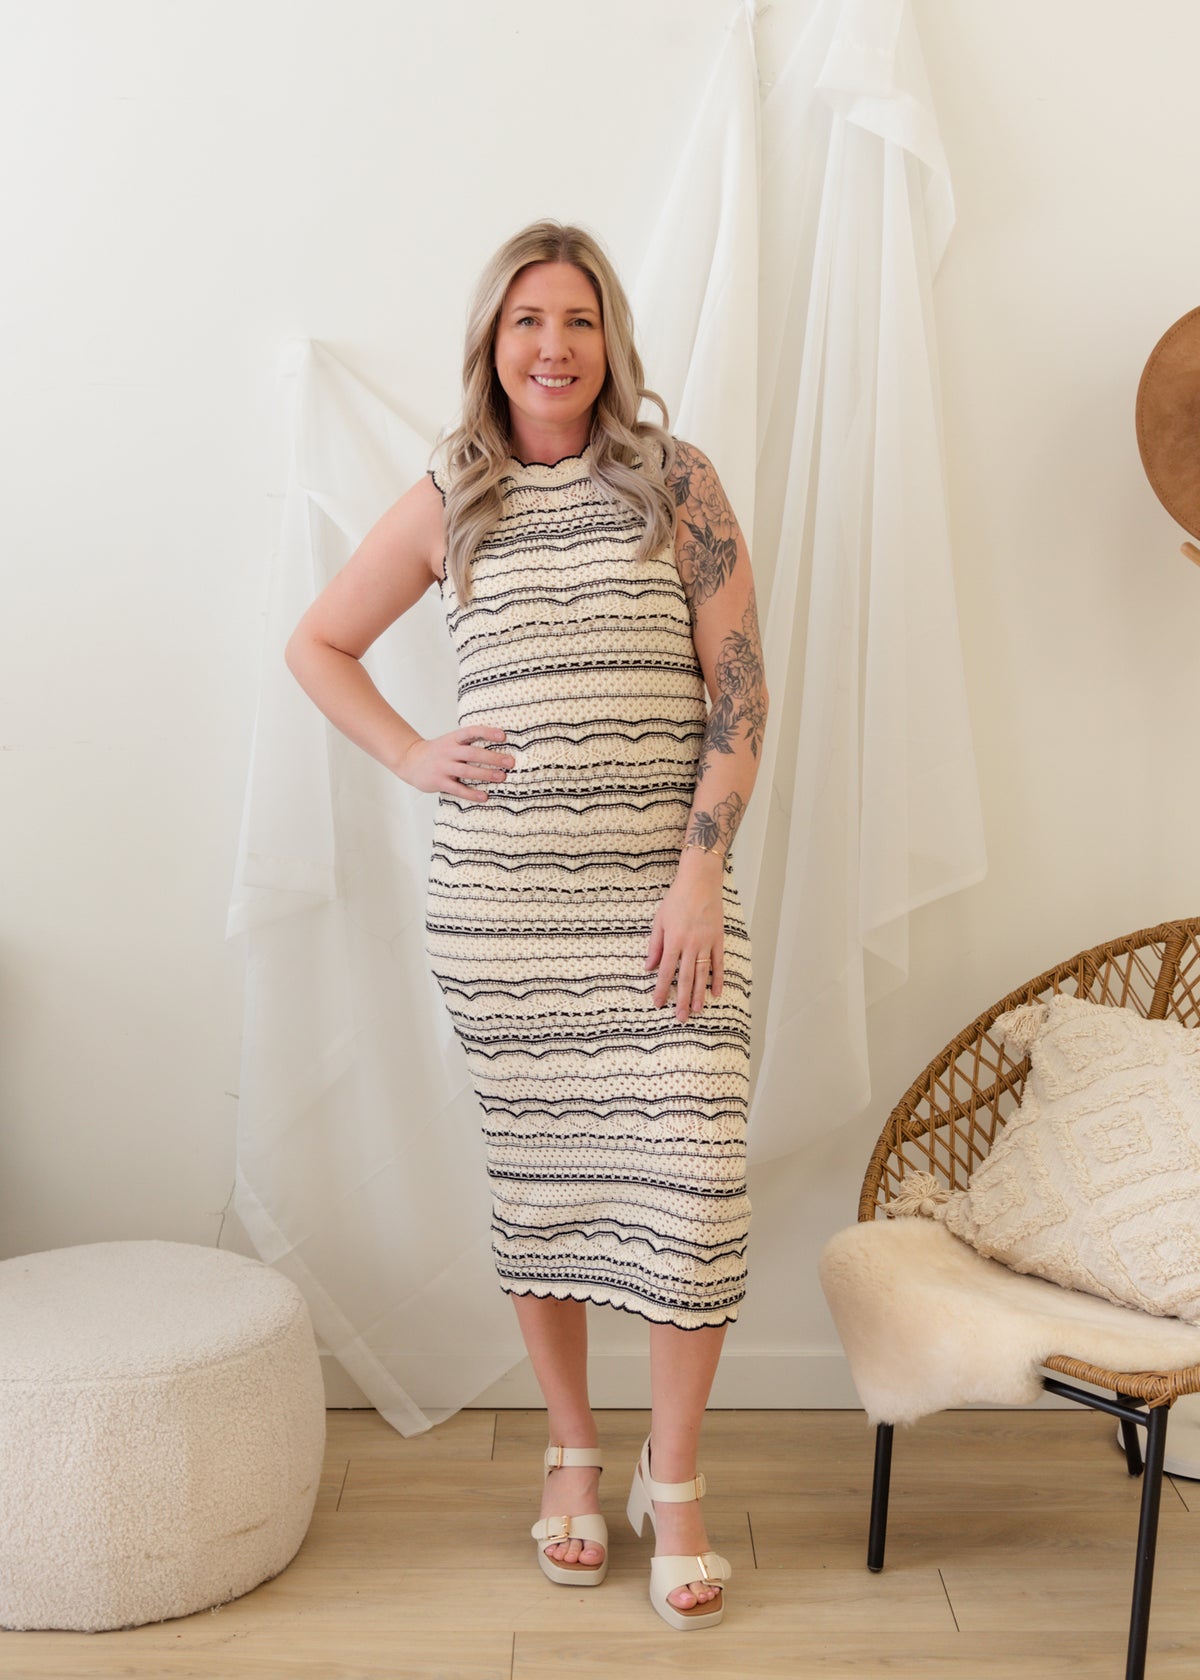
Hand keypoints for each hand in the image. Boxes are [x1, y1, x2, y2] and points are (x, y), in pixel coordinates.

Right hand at [397, 726, 513, 800]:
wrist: (410, 760)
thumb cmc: (437, 752)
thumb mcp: (450, 741)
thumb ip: (468, 743)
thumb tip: (497, 746)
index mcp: (452, 739)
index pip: (471, 732)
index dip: (487, 732)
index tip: (503, 736)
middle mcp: (448, 751)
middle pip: (472, 753)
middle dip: (493, 758)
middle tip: (510, 762)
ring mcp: (443, 767)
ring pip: (467, 771)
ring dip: (486, 774)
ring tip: (502, 777)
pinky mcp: (439, 782)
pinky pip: (458, 789)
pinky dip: (471, 793)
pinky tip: (484, 796)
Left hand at [645, 851, 725, 1019]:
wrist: (700, 881)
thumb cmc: (677, 899)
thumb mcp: (659, 920)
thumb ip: (655, 945)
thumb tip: (649, 966)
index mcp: (673, 940)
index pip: (666, 971)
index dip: (662, 989)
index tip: (658, 1003)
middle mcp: (690, 944)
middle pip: (686, 977)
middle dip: (683, 999)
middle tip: (681, 1017)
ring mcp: (706, 942)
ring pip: (703, 973)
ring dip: (700, 994)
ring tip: (697, 1010)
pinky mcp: (718, 939)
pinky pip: (719, 963)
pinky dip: (718, 978)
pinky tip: (716, 993)